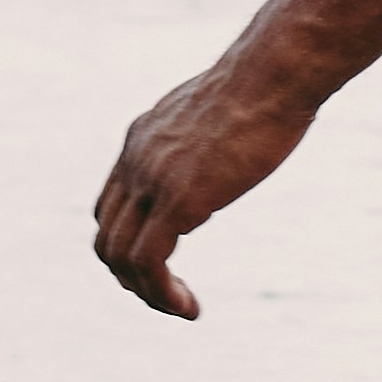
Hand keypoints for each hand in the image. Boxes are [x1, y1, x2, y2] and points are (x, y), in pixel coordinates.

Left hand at [91, 47, 313, 318]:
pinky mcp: (178, 200)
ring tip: (181, 308)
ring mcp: (152, 180)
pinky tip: (189, 307)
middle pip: (107, 236)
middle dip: (131, 276)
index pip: (112, 206)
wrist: (274, 73)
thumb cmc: (267, 84)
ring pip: (120, 257)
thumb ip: (209, 134)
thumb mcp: (223, 108)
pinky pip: (149, 262)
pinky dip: (161, 294)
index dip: (130, 243)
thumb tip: (227, 143)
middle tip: (168, 296)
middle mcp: (135, 159)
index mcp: (142, 137)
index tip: (167, 263)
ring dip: (147, 293)